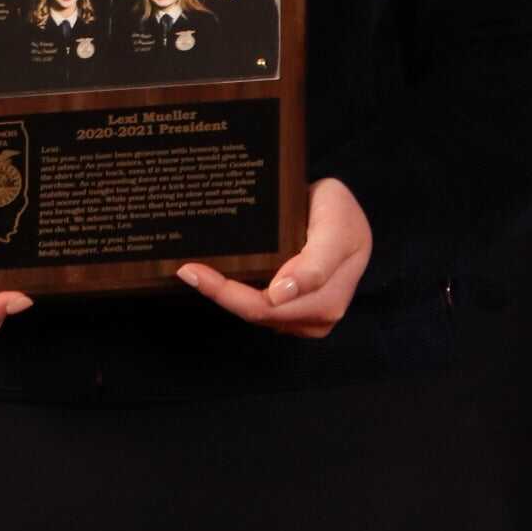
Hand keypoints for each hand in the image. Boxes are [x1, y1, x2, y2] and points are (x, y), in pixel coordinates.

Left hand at [177, 177, 370, 338]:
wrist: (345, 217)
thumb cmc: (339, 213)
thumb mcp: (334, 223)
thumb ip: (317, 261)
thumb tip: (280, 295)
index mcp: (332, 291)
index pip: (272, 303)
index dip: (229, 293)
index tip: (194, 273)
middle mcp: (323, 312)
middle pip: (260, 313)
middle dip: (221, 294)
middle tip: (186, 270)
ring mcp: (310, 318)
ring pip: (258, 316)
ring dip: (226, 297)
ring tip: (196, 273)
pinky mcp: (298, 317)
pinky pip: (262, 313)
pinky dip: (238, 297)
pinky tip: (218, 279)